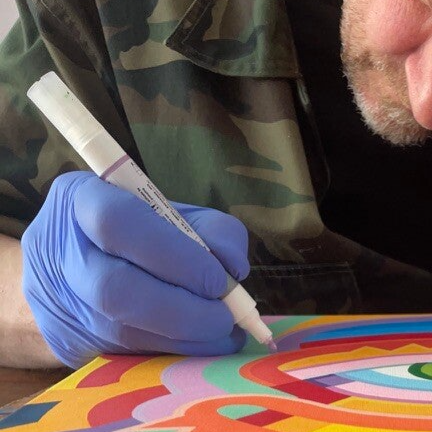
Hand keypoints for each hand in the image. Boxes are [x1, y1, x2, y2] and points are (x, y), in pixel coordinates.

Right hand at [21, 172, 249, 367]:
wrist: (73, 266)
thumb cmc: (139, 232)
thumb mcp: (179, 214)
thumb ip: (215, 230)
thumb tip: (233, 269)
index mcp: (80, 200)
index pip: (118, 223)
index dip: (175, 256)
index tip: (218, 279)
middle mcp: (58, 252)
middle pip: (115, 289)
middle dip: (183, 310)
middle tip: (225, 317)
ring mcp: (58, 302)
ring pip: (121, 332)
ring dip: (185, 339)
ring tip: (223, 333)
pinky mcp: (68, 342)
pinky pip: (126, 355)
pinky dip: (173, 353)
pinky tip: (200, 345)